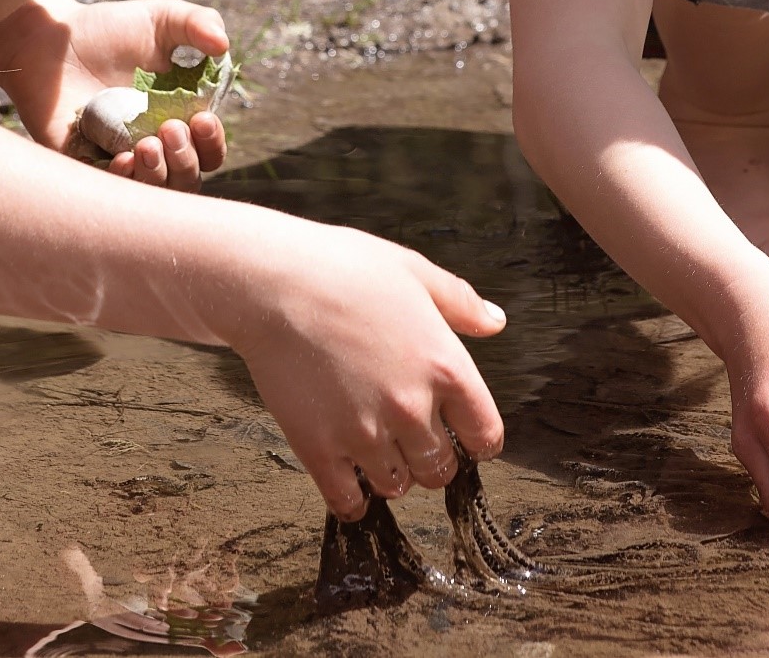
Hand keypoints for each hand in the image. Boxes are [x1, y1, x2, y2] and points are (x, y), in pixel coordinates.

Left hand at [0, 0, 229, 189]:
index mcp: (178, 117)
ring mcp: (120, 158)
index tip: (202, 119)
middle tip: (170, 128)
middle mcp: (153, 144)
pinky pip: (111, 192)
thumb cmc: (107, 28)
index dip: (212, 142)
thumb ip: (198, 22)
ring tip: (146, 144)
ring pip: (154, 191)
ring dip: (160, 174)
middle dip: (187, 160)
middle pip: (187, 178)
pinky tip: (122, 159)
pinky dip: (124, 182)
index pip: (208, 149)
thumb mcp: (160, 18)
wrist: (49, 39)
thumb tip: (225, 46)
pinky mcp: (86, 166)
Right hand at [225, 229, 506, 516]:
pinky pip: (347, 500)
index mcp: (445, 367)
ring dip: (392, 473)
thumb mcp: (414, 271)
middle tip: (411, 439)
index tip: (462, 433)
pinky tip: (348, 481)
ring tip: (376, 450)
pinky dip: (352, 499)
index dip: (476, 437)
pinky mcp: (319, 449)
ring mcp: (365, 434)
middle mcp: (412, 409)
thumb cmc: (342, 268)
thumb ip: (460, 302)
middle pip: (441, 469)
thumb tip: (495, 321)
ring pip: (397, 486)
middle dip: (430, 457)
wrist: (272, 282)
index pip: (485, 435)